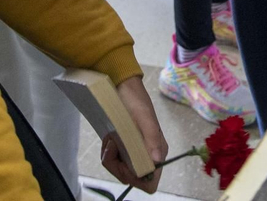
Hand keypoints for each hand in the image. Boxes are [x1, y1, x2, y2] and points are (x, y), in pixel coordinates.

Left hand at [101, 77, 167, 192]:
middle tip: (112, 147)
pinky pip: (116, 161)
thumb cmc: (135, 100)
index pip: (150, 182)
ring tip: (110, 140)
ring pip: (121, 171)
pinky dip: (109, 153)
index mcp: (158, 151)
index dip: (136, 180)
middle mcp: (149, 155)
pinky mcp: (125, 147)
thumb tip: (157, 161)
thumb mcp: (143, 117)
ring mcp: (136, 152)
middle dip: (118, 167)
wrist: (121, 85)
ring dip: (111, 158)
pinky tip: (109, 139)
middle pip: (132, 179)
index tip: (124, 165)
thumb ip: (151, 138)